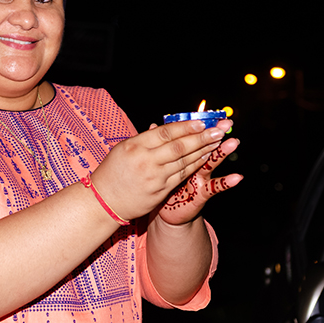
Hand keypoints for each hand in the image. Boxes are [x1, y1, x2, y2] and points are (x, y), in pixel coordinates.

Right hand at [90, 118, 232, 221]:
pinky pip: (181, 175)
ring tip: (217, 140)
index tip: (202, 121)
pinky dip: (195, 165)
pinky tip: (205, 157)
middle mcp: (146, 161)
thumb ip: (145, 138)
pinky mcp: (160, 192)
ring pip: (184, 161)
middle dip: (202, 137)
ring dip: (203, 150)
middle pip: (179, 146)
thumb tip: (164, 127)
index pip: (165, 132)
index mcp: (134, 146)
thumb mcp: (123, 149)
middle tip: (219, 129)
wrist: (104, 201)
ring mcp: (154, 178)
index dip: (186, 127)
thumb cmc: (112, 172)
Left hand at [157, 119, 242, 225]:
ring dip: (223, 153)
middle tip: (226, 122)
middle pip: (205, 146)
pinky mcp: (202, 194)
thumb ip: (160, 145)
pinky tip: (238, 177)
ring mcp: (200, 178)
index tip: (209, 113)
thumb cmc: (164, 184)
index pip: (192, 136)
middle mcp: (195, 164)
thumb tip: (154, 125)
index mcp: (183, 154)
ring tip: (233, 142)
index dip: (199, 125)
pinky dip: (227, 183)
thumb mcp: (159, 163)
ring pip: (212, 163)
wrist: (168, 212)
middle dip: (215, 134)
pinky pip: (215, 188)